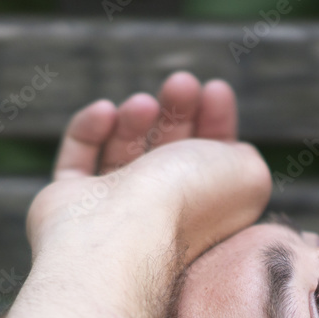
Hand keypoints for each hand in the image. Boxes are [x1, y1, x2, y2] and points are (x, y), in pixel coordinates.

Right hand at [27, 72, 270, 267]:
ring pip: (124, 151)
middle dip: (179, 111)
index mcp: (204, 216)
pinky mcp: (71, 203)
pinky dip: (90, 129)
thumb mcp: (247, 175)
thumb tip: (230, 150)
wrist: (122, 233)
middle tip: (181, 83)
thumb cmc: (187, 201)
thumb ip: (246, 159)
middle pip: (169, 152)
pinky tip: (104, 111)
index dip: (218, 122)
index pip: (211, 164)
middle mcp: (161, 216)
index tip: (216, 90)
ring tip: (144, 105)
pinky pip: (77, 158)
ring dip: (136, 118)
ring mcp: (114, 211)